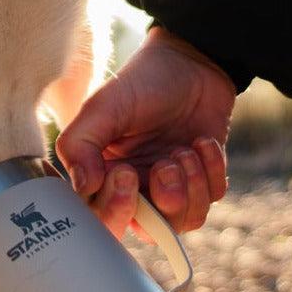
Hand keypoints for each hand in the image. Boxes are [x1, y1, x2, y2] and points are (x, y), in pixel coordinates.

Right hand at [56, 26, 235, 234]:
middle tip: (165, 163)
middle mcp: (134, 188)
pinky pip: (211, 198)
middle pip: (147, 230)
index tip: (125, 172)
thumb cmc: (141, 81)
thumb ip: (80, 145)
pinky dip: (211, 170)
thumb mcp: (103, 107)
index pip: (101, 219)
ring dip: (190, 184)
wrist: (192, 62)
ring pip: (185, 220)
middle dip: (163, 199)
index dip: (116, 208)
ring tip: (185, 149)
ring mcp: (170, 187)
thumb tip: (82, 188)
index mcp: (101, 175)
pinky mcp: (201, 180)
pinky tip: (202, 142)